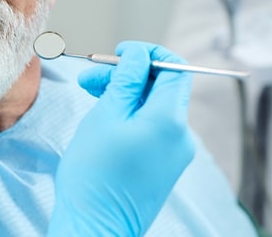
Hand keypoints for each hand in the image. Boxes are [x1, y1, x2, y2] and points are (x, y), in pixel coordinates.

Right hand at [49, 42, 194, 236]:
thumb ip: (126, 81)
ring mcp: (175, 153)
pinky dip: (131, 115)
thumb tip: (139, 55)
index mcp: (170, 120)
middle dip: (128, 75)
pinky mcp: (164, 165)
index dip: (148, 54)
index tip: (120, 53)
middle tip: (91, 77)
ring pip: (155, 107)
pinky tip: (104, 116)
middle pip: (162, 87)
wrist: (96, 227)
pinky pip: (153, 128)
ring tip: (90, 94)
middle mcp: (181, 136)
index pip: (174, 68)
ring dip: (126, 94)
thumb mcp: (106, 116)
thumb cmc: (94, 175)